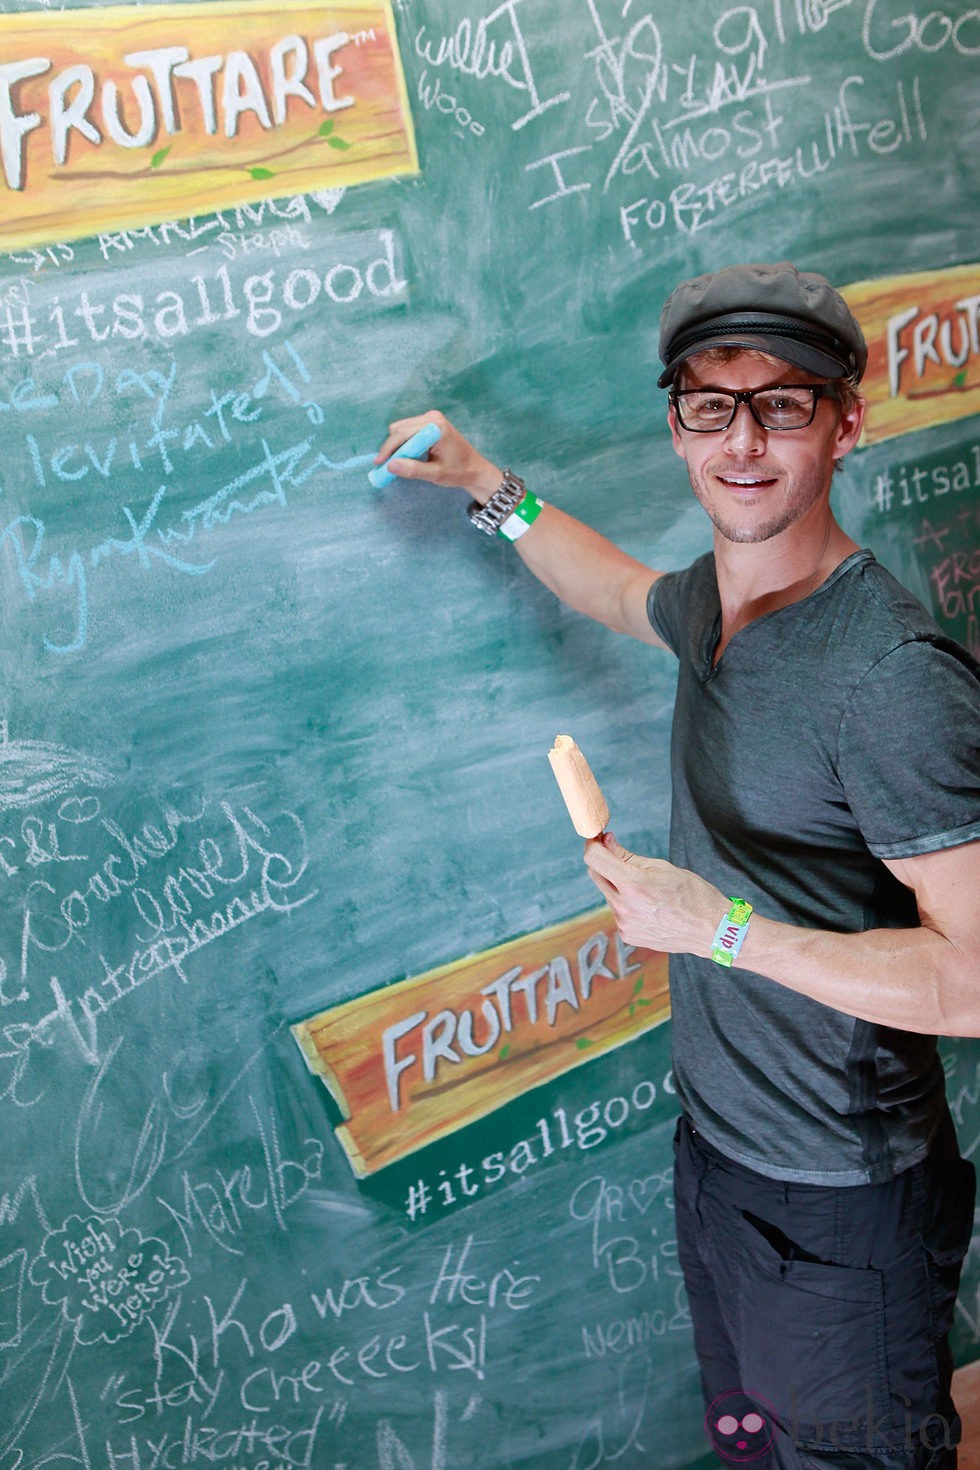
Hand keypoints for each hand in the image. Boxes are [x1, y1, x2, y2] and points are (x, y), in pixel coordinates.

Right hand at [374, 411, 502, 502]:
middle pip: (399, 428)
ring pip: (401, 429)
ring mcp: (430, 418)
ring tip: (396, 464)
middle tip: (385, 466)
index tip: (379, 463)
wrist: (474, 469)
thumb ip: (413, 469)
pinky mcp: (429, 423)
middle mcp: (432, 418)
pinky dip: (403, 443)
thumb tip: (390, 466)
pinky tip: (405, 457)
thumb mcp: (435, 474)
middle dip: (390, 447)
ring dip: (396, 446)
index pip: (403, 433)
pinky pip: (408, 430)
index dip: (389, 448)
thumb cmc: (458, 472)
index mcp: (436, 427)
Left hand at [584, 832, 727, 956]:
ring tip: (648, 890)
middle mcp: (623, 906)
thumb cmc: (693, 894)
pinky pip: (618, 912)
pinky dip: (627, 905)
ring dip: (618, 886)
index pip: (594, 859)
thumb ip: (628, 856)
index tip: (598, 839)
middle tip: (620, 856)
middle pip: (596, 875)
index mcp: (632, 884)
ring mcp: (624, 924)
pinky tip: (649, 908)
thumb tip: (606, 842)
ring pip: (608, 895)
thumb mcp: (662, 867)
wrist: (711, 930)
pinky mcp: (627, 935)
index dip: (593, 844)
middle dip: (605, 863)